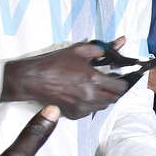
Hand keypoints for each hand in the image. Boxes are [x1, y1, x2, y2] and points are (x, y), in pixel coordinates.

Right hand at [1, 39, 128, 118]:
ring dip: (104, 97)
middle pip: (114, 98)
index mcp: (93, 80)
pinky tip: (84, 94)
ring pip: (103, 106)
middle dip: (115, 90)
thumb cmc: (53, 64)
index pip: (120, 88)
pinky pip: (90, 111)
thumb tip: (121, 42)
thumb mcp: (79, 50)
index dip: (123, 82)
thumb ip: (103, 48)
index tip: (120, 78)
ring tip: (95, 87)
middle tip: (110, 83)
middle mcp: (89, 96)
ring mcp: (81, 107)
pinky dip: (91, 104)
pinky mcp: (73, 114)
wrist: (32, 79)